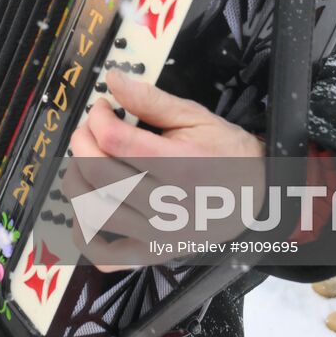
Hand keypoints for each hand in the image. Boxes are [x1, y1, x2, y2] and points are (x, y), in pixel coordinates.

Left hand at [67, 71, 264, 269]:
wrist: (260, 197)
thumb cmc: (228, 154)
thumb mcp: (196, 117)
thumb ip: (152, 99)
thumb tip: (113, 80)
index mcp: (181, 165)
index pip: (114, 140)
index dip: (98, 117)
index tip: (103, 108)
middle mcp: (168, 205)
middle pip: (97, 172)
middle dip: (82, 141)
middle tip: (90, 129)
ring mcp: (158, 235)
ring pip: (92, 210)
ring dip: (76, 180)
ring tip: (87, 162)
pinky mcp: (153, 253)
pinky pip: (105, 256)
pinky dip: (84, 235)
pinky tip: (87, 209)